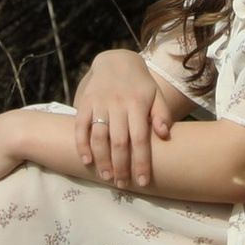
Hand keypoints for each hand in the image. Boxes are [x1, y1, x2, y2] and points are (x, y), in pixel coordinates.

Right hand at [72, 48, 176, 189]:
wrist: (115, 60)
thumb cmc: (139, 84)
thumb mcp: (155, 95)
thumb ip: (162, 114)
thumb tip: (164, 135)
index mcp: (138, 103)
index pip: (140, 138)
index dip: (141, 162)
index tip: (142, 181)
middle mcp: (118, 103)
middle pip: (118, 141)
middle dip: (121, 166)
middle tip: (122, 185)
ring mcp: (99, 102)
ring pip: (99, 135)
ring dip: (102, 159)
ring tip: (106, 177)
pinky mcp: (85, 102)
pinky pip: (80, 125)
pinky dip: (81, 144)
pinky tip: (86, 160)